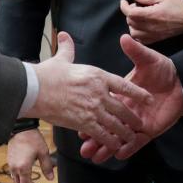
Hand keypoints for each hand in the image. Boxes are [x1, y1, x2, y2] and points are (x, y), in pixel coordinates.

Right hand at [7, 129, 53, 182]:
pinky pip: (13, 173)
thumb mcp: (43, 152)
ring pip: (16, 180)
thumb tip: (51, 179)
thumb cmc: (33, 139)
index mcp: (24, 168)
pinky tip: (25, 175)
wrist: (20, 128)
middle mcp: (15, 168)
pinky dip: (20, 178)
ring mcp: (11, 164)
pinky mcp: (9, 159)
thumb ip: (47, 167)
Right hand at [22, 32, 149, 148]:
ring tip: (131, 138)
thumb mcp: (61, 58)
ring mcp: (93, 108)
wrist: (34, 89)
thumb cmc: (47, 74)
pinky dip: (110, 141)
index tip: (148, 98)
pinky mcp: (84, 122)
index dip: (138, 93)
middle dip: (132, 117)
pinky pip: (102, 134)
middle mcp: (99, 92)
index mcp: (97, 75)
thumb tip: (64, 35)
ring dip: (125, 132)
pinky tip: (115, 146)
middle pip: (123, 107)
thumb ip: (67, 48)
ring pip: (115, 123)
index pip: (124, 85)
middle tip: (139, 123)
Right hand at [79, 34, 182, 162]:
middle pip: (107, 125)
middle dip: (94, 138)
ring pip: (118, 137)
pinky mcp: (149, 130)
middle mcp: (126, 109)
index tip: (79, 122)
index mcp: (121, 94)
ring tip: (93, 156)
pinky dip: (128, 149)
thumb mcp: (146, 58)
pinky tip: (118, 155)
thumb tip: (125, 37)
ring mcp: (137, 121)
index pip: (103, 106)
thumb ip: (135, 51)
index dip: (91, 114)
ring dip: (107, 147)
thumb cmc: (162, 69)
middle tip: (82, 147)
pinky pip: (137, 142)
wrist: (182, 82)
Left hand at [120, 0, 182, 43]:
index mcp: (152, 14)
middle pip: (130, 22)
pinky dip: (138, 32)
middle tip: (137, 6)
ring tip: (140, 16)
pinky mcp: (156, 39)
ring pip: (133, 32)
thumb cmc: (179, 5)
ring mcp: (153, 35)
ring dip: (133, 23)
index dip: (124, 7)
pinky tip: (143, 25)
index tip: (124, 2)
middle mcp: (151, 26)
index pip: (130, 13)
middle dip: (130, 13)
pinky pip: (140, 39)